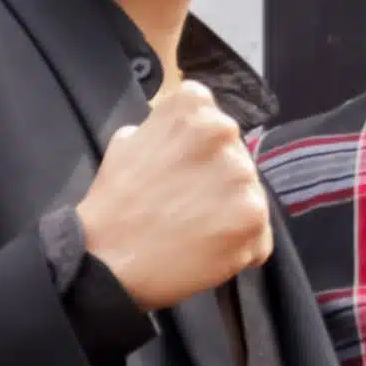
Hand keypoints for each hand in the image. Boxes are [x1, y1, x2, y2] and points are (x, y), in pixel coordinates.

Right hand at [75, 79, 272, 310]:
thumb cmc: (113, 202)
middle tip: (186, 204)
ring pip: (249, 196)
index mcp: (193, 106)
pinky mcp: (252, 217)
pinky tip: (208, 251)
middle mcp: (224, 131)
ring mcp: (242, 175)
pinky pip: (258, 235)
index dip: (198, 149)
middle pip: (236, 158)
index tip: (181, 169)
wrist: (106, 260)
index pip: (212, 119)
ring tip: (195, 230)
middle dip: (218, 180)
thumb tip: (186, 131)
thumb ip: (165, 127)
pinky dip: (240, 247)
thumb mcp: (128, 139)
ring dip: (230, 213)